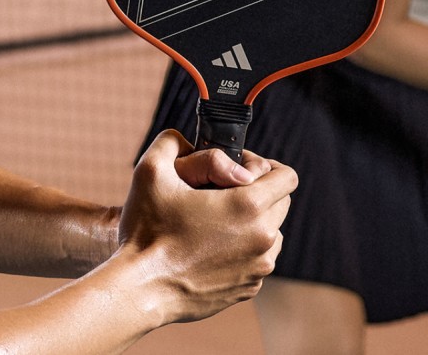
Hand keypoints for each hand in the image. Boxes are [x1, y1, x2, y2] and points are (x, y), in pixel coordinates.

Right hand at [117, 131, 296, 323]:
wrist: (140, 289)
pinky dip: (244, 250)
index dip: (264, 165)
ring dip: (254, 222)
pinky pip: (259, 259)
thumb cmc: (146, 231)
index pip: (286, 176)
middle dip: (259, 192)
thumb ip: (171, 142)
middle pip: (281, 203)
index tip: (239, 168)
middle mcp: (262, 238)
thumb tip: (186, 139)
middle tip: (223, 193)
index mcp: (248, 206)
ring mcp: (258, 266)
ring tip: (217, 221)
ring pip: (272, 232)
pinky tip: (211, 247)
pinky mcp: (249, 287)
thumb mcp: (150, 172)